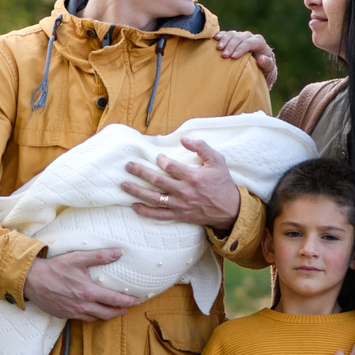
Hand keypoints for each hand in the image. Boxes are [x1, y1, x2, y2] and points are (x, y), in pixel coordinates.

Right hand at [22, 248, 137, 321]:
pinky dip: (91, 316)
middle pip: (107, 313)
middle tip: (128, 307)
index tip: (137, 301)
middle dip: (120, 311)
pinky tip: (92, 311)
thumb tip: (117, 253)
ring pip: (95, 318)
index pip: (114, 300)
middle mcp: (82, 306)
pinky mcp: (64, 315)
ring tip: (112, 310)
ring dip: (106, 315)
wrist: (31, 280)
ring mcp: (72, 312)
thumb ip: (99, 256)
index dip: (128, 301)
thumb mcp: (77, 258)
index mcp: (88, 292)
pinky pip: (82, 319)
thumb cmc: (54, 268)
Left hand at [118, 137, 242, 230]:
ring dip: (137, 192)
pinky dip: (146, 212)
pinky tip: (135, 206)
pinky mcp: (180, 215)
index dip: (161, 161)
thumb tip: (184, 139)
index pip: (171, 167)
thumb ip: (202, 147)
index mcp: (194, 177)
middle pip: (158, 181)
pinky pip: (159, 215)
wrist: (230, 209)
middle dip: (141, 173)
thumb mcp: (218, 160)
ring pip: (155, 198)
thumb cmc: (222, 182)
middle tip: (128, 166)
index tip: (157, 158)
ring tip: (124, 185)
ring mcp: (181, 205)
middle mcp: (185, 192)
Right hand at [216, 29, 278, 87]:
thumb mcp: (269, 69)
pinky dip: (221, 36)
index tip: (233, 57)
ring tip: (218, 49)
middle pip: (239, 38)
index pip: (249, 43)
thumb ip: (267, 64)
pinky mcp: (233, 38)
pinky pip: (226, 34)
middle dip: (231, 46)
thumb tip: (261, 59)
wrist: (260, 67)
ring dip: (224, 40)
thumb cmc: (265, 69)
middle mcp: (250, 37)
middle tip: (224, 55)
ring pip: (232, 34)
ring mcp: (241, 36)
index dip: (241, 49)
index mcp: (259, 42)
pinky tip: (215, 39)